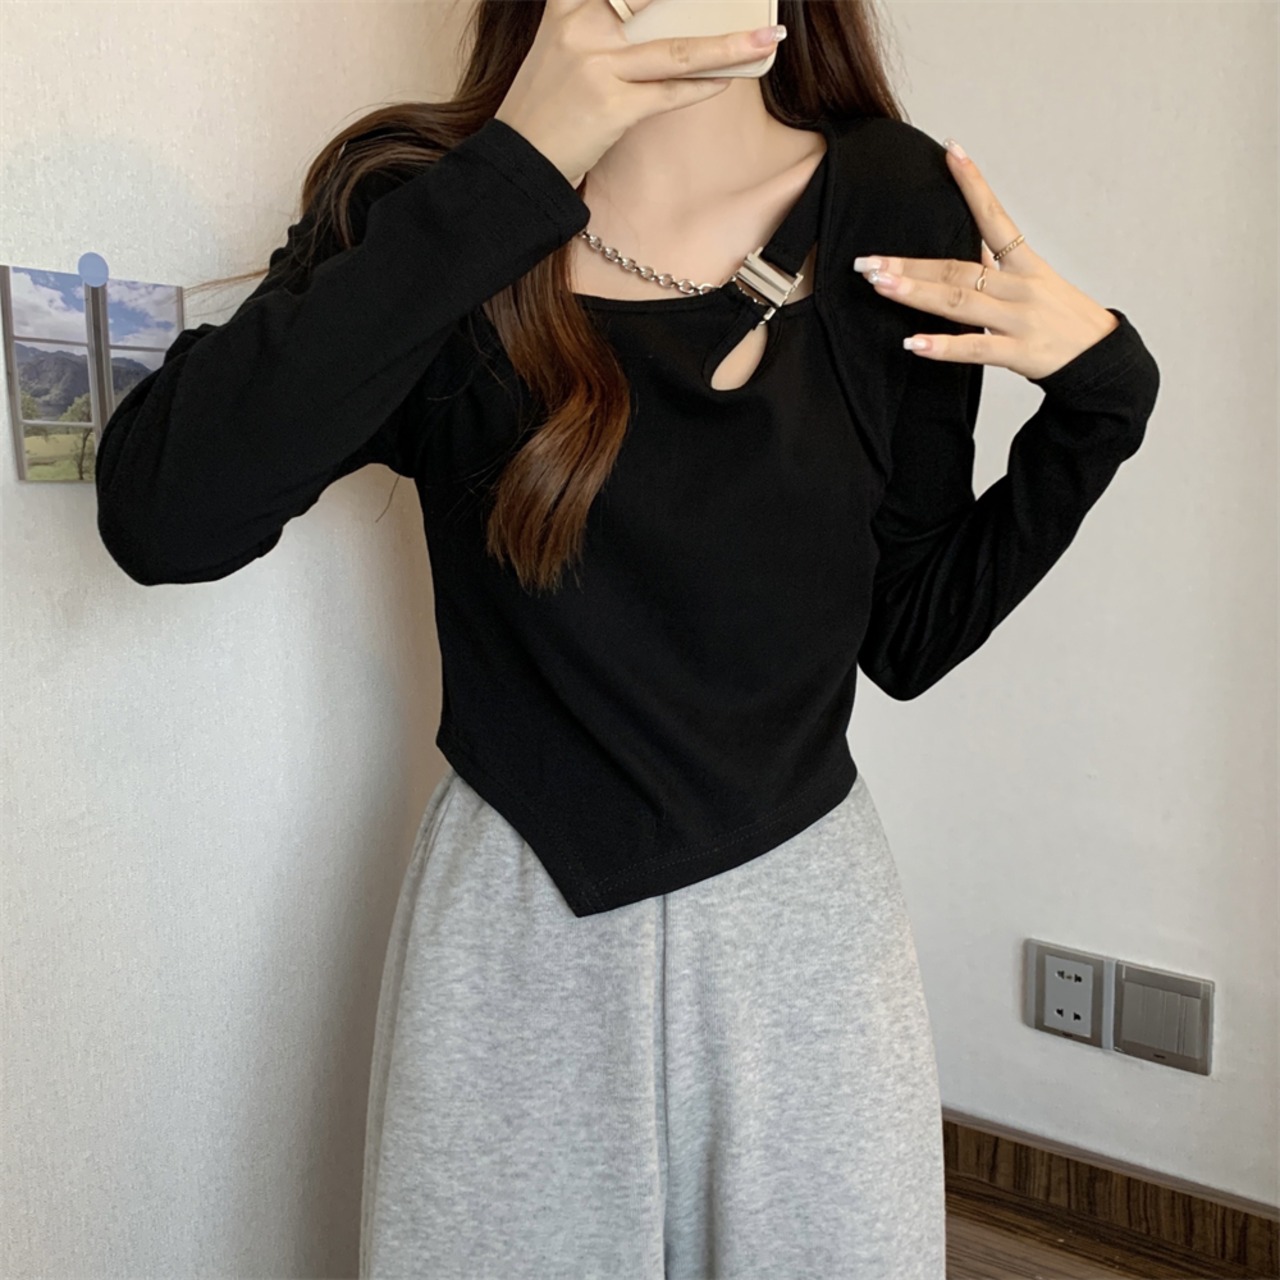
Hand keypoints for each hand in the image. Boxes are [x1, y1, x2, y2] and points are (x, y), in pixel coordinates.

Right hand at [495, 0, 787, 188]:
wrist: (519, 161)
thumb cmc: (545, 106)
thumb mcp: (558, 47)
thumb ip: (596, 21)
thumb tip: (660, 16)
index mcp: (567, 7)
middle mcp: (582, 29)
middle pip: (656, 3)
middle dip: (703, 3)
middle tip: (751, 5)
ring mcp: (598, 68)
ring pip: (677, 50)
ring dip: (729, 46)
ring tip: (766, 41)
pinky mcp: (612, 108)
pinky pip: (670, 93)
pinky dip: (702, 87)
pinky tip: (728, 79)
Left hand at [852, 138, 1118, 381]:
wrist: (1101, 360)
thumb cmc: (1062, 320)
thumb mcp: (1034, 285)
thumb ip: (997, 268)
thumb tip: (960, 250)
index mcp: (1026, 264)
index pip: (996, 216)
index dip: (974, 184)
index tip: (951, 151)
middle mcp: (1021, 286)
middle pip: (958, 268)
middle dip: (909, 264)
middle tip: (867, 261)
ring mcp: (1020, 319)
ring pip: (959, 302)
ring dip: (916, 293)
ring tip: (879, 285)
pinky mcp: (1020, 353)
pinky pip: (976, 348)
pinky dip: (942, 346)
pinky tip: (912, 343)